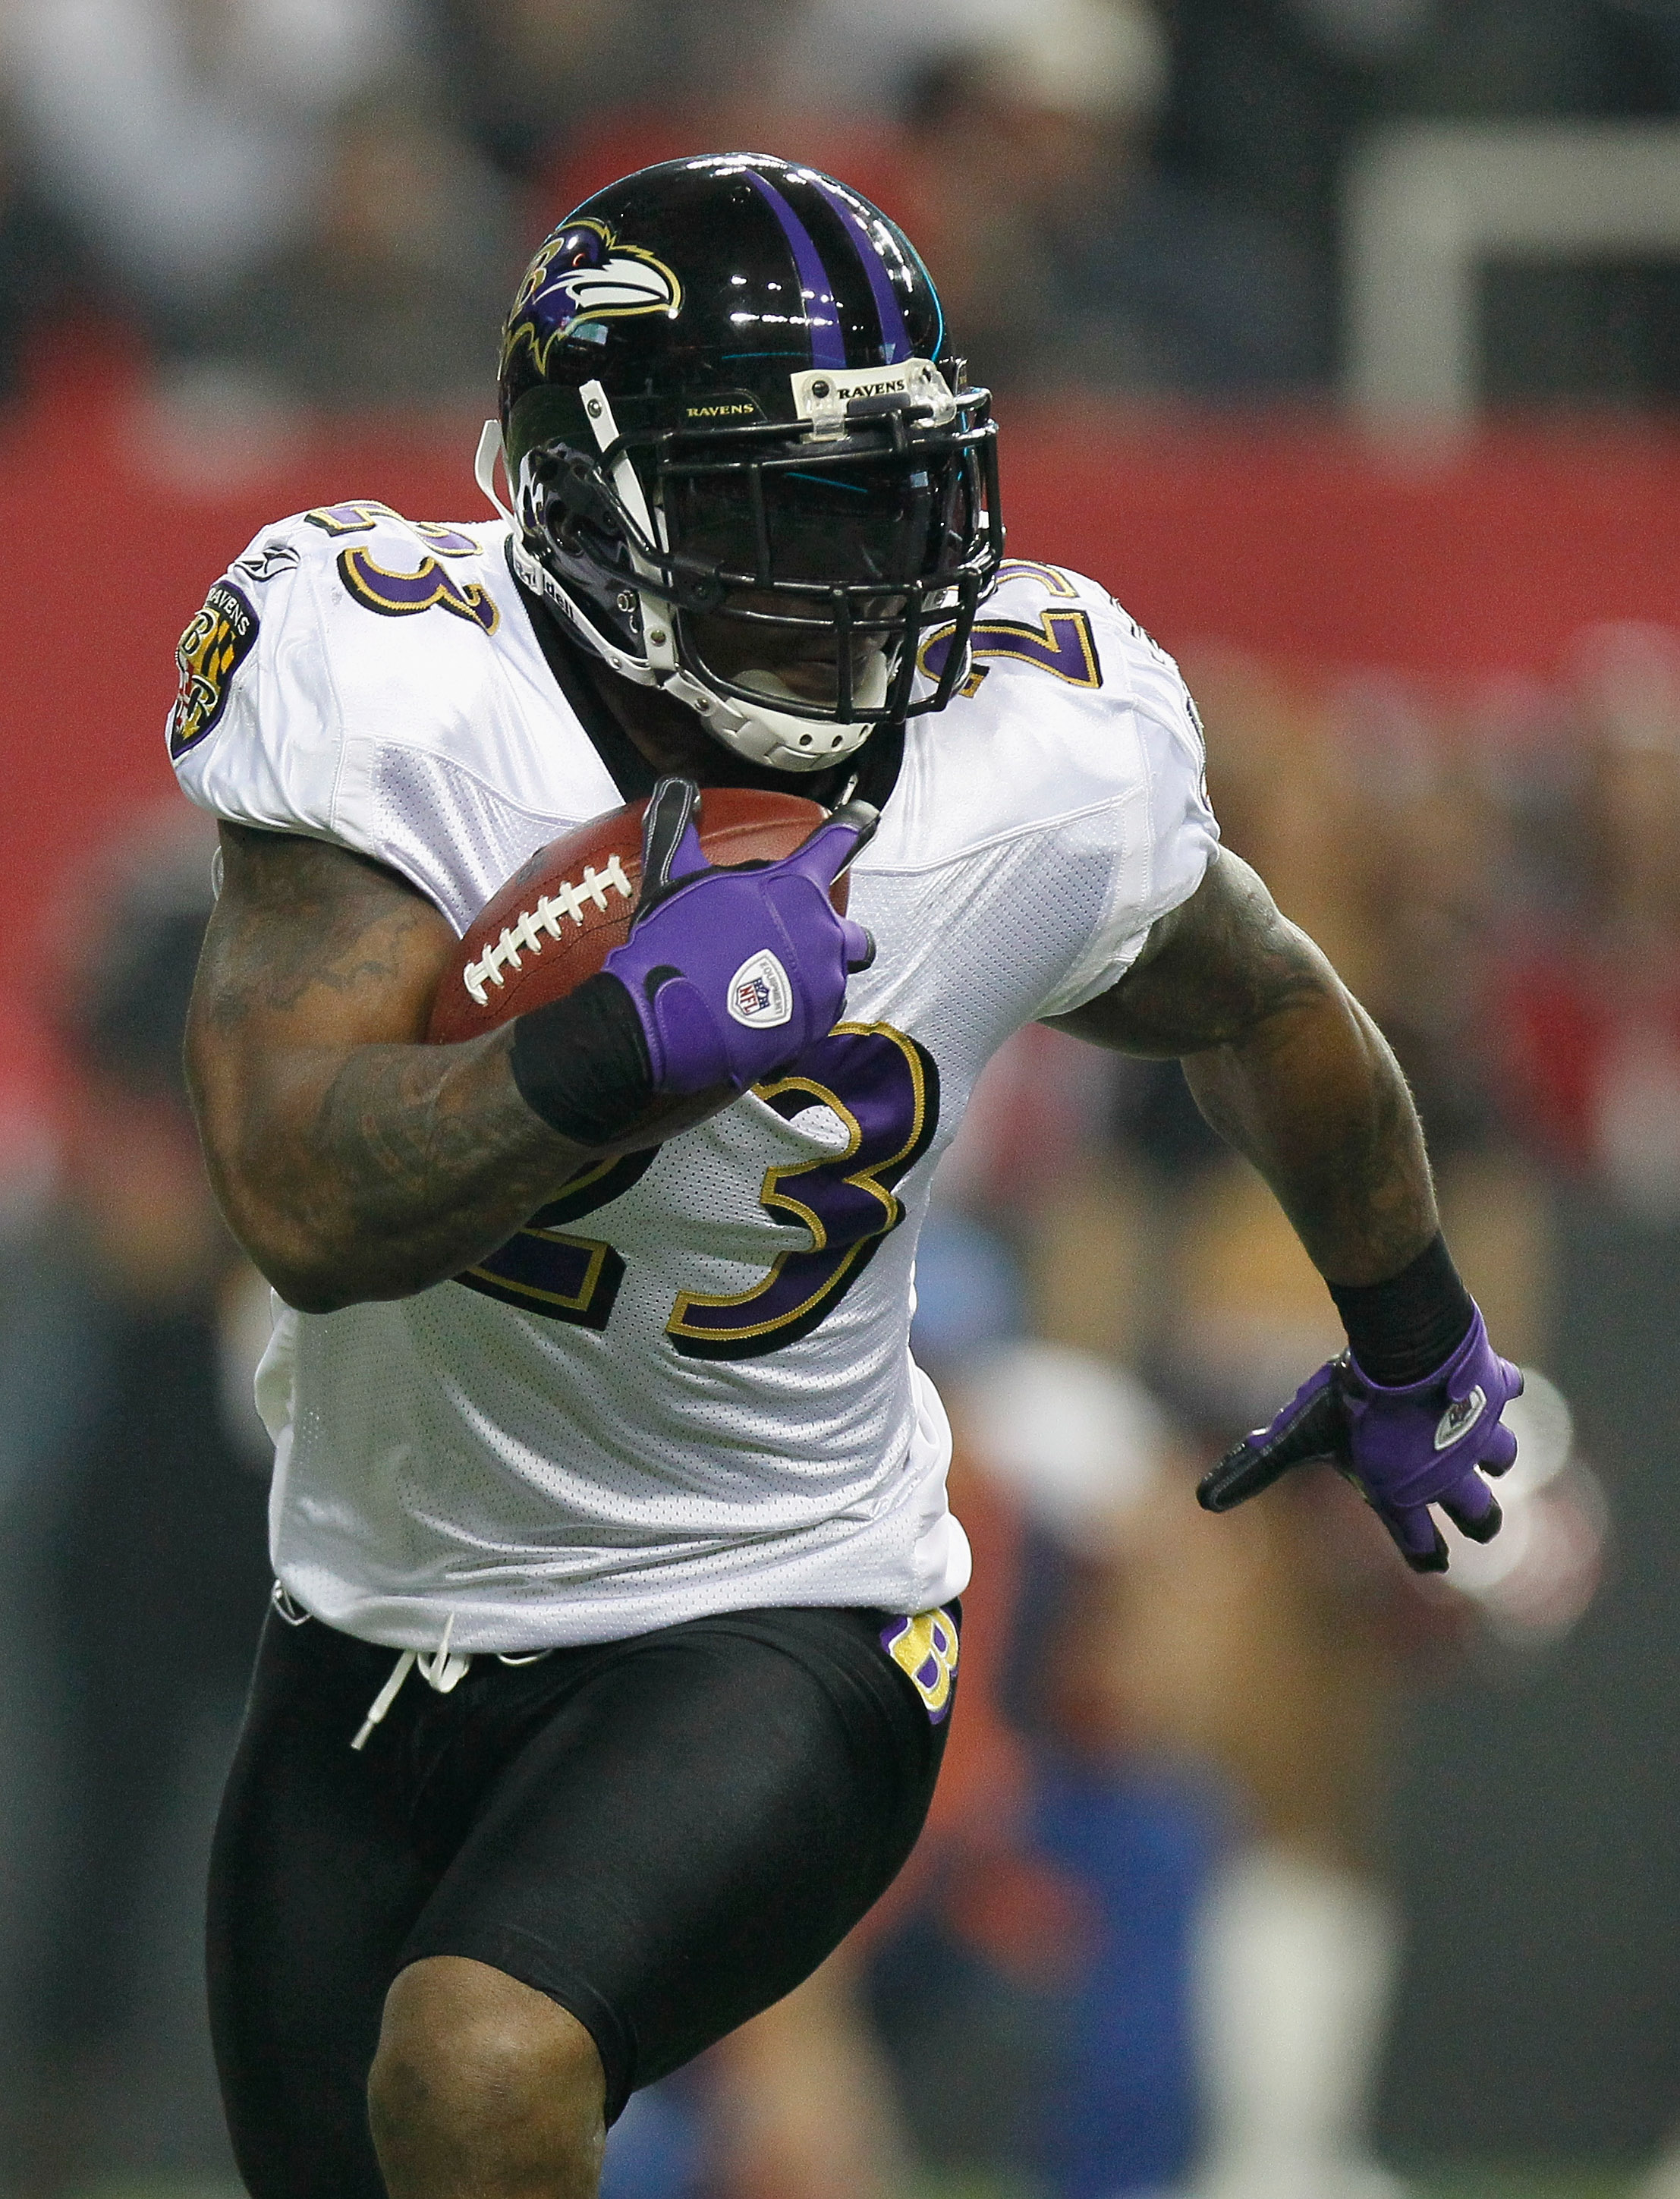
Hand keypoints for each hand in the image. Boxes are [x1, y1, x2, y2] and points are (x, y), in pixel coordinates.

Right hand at [602, 777, 876, 1096]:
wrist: (661, 1021)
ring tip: (766, 986)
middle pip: (855, 935)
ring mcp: (823, 988)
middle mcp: (824, 936)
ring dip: (810, 980)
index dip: (854, 825)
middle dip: (832, 938)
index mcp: (796, 890)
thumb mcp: (673, 876)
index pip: (839, 842)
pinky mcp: (812, 1030)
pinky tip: (757, 1019)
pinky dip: (792, 1018)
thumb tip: (675, 786)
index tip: (866, 818)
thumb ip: (678, 825)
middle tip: (793, 943)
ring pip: (834, 980)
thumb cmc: (672, 943)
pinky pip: (812, 1020)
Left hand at [1196, 1305, 1522, 1571]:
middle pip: (1484, 1518)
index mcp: (1405, 1496)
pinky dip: (1498, 1386)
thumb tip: (1203, 1499)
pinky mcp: (1498, 1391)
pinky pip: (1508, 1392)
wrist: (1404, 1347)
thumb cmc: (1349, 1400)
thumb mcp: (1299, 1436)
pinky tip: (1485, 1377)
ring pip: (1503, 1458)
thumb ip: (1256, 1469)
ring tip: (1474, 1443)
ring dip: (1491, 1453)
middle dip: (1480, 1520)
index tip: (1431, 1557)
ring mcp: (1482, 1435)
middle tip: (1475, 1518)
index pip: (1423, 1547)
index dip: (1426, 1554)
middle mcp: (1452, 1476)